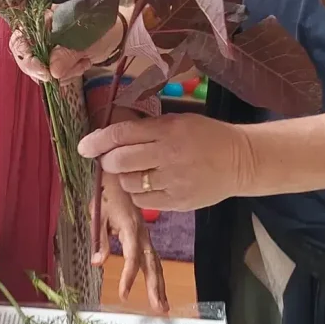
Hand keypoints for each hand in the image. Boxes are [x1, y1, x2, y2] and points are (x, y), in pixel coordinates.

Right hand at [9, 12, 123, 83]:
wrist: (115, 34)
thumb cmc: (100, 26)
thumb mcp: (86, 38)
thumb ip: (68, 53)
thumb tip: (52, 71)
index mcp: (40, 20)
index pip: (19, 41)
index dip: (27, 58)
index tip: (45, 72)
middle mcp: (37, 34)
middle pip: (25, 59)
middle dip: (45, 71)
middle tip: (64, 74)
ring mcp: (45, 49)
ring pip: (39, 71)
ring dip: (62, 73)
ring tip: (83, 61)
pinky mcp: (54, 61)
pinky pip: (52, 76)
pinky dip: (68, 76)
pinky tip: (83, 64)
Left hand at [78, 114, 252, 211]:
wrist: (241, 161)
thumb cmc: (206, 136)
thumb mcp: (179, 122)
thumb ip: (148, 128)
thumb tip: (111, 136)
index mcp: (167, 130)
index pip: (122, 134)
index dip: (97, 141)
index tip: (83, 146)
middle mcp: (168, 155)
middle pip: (120, 161)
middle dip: (107, 161)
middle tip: (109, 160)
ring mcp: (174, 181)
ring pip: (129, 183)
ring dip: (124, 178)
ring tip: (135, 172)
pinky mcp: (178, 202)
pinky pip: (144, 201)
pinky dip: (138, 193)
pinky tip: (148, 185)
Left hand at [95, 173, 168, 311]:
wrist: (119, 176)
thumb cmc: (106, 194)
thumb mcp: (98, 215)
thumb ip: (99, 239)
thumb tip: (98, 263)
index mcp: (130, 228)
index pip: (132, 257)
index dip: (128, 277)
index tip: (124, 295)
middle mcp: (142, 234)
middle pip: (151, 264)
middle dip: (155, 287)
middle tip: (159, 308)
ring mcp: (145, 235)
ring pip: (155, 263)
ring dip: (159, 285)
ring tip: (163, 306)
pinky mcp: (144, 236)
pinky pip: (152, 258)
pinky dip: (155, 275)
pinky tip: (157, 289)